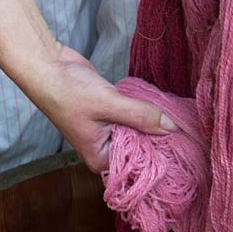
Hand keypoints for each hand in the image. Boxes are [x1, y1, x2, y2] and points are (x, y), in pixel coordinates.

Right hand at [37, 45, 176, 172]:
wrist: (47, 65)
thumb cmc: (67, 91)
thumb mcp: (109, 103)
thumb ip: (140, 115)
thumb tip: (171, 127)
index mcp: (101, 159)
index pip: (137, 166)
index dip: (159, 158)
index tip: (182, 149)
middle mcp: (105, 150)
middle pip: (140, 150)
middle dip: (159, 139)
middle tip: (185, 130)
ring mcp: (108, 132)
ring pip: (139, 132)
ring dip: (153, 123)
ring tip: (178, 117)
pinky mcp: (111, 115)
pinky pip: (133, 118)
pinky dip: (144, 111)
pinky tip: (161, 107)